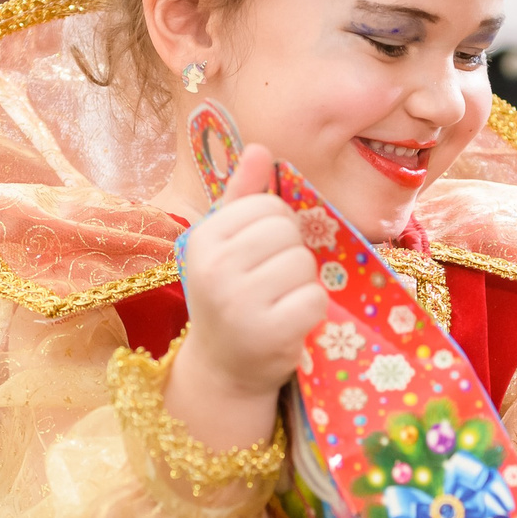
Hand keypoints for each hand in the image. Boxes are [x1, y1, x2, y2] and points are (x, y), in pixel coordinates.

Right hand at [163, 147, 325, 453]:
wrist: (223, 369)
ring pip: (304, 265)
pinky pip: (314, 299)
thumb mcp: (226, 246)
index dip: (278, 228)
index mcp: (202, 238)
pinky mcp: (267, 334)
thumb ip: (243, 197)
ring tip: (278, 303)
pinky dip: (311, 312)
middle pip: (288, 233)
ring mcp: (239, 303)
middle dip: (291, 255)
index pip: (269, 207)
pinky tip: (289, 324)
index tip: (261, 255)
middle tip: (271, 284)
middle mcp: (214, 268)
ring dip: (302, 284)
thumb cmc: (229, 297)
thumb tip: (260, 148)